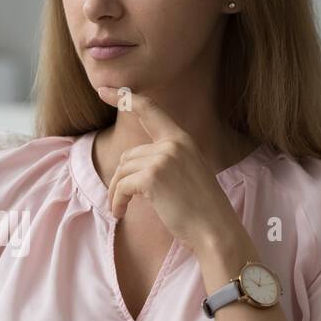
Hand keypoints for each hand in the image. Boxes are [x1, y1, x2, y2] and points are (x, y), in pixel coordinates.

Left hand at [95, 85, 239, 252]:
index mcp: (183, 139)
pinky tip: (121, 212)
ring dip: (116, 193)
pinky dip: (117, 201)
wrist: (215, 231)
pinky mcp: (153, 177)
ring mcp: (164, 158)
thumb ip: (164, 160)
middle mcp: (173, 144)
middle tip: (121, 200)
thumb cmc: (200, 209)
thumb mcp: (186, 173)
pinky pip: (121, 186)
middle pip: (128, 156)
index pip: (150, 109)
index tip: (104, 90)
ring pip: (122, 171)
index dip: (125, 98)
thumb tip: (128, 164)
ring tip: (121, 209)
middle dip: (120, 179)